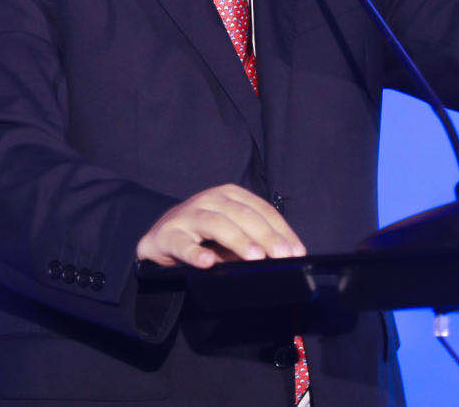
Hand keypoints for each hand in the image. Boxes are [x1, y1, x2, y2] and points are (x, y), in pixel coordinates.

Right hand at [135, 184, 306, 268]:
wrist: (161, 237)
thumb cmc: (204, 236)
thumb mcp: (232, 235)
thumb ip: (253, 243)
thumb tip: (281, 258)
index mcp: (230, 195)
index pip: (262, 210)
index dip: (281, 230)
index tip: (297, 251)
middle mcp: (211, 200)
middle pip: (243, 215)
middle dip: (266, 236)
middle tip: (283, 256)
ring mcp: (189, 215)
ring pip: (217, 224)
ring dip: (238, 240)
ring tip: (255, 258)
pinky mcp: (169, 235)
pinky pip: (184, 244)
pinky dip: (196, 253)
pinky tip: (208, 262)